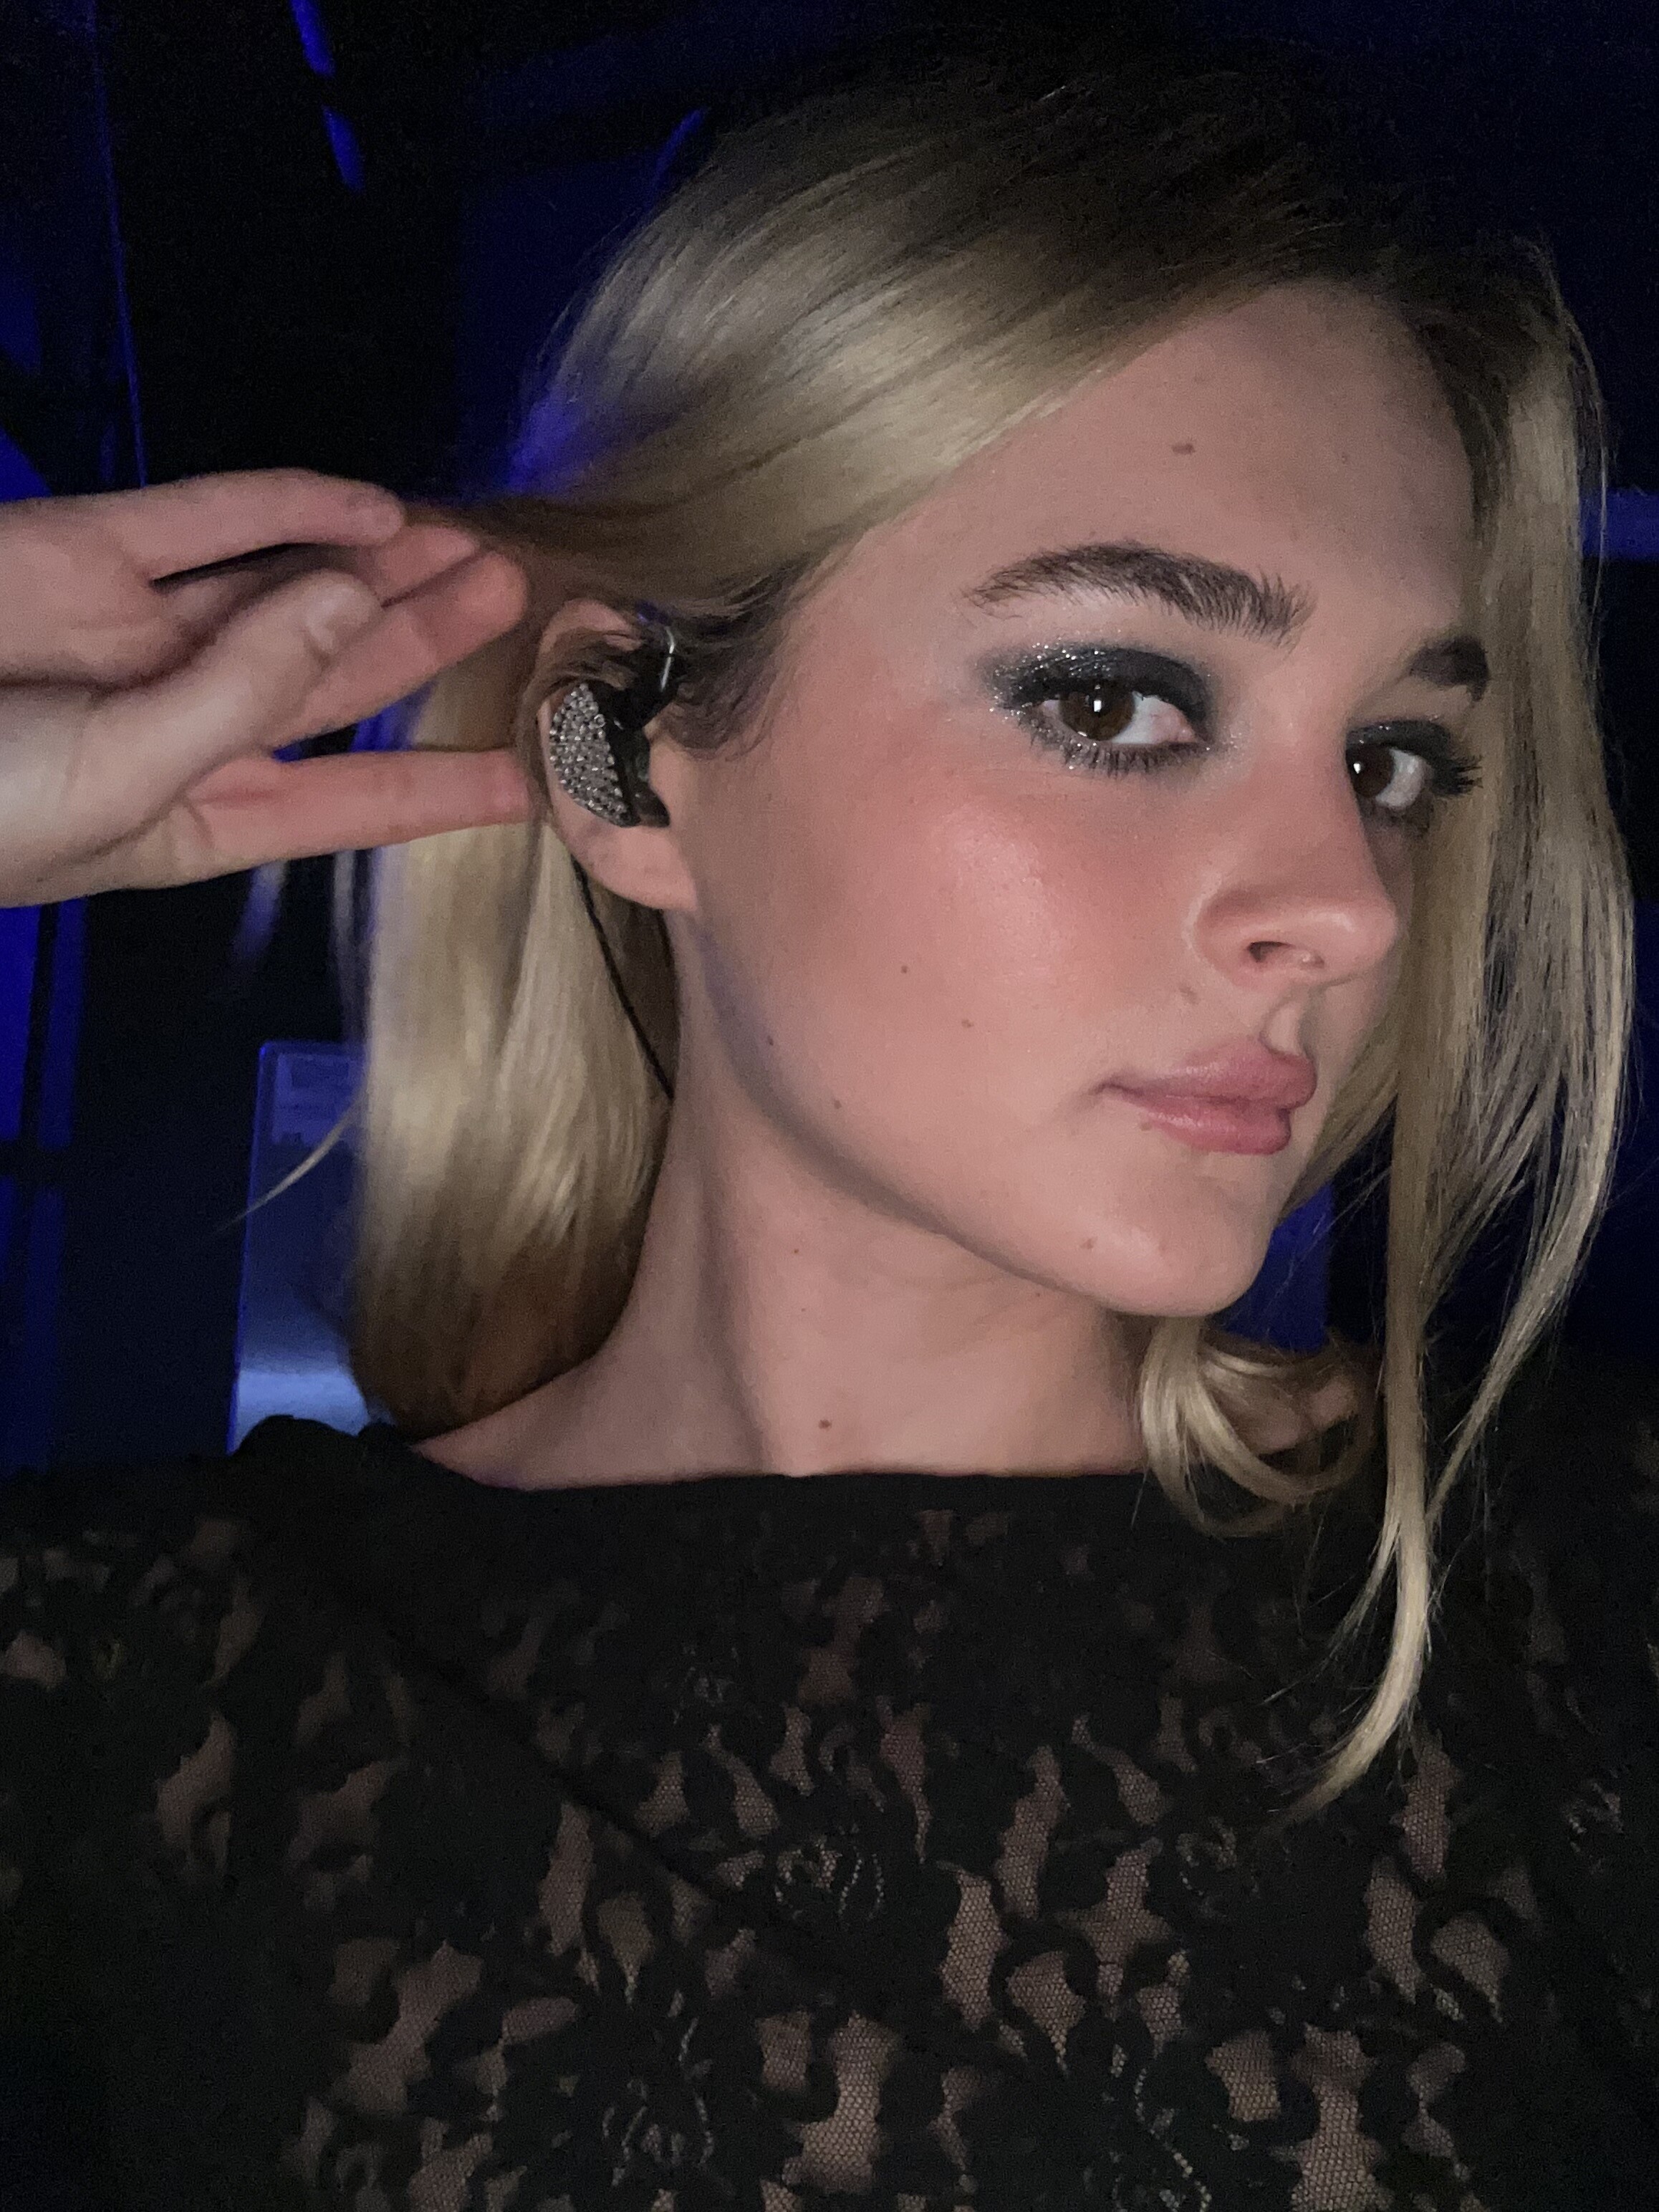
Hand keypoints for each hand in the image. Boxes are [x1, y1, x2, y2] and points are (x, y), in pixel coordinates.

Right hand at [0, 468, 536, 906]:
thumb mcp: (119, 780)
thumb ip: (240, 693)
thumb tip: (352, 602)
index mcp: (199, 815)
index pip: (356, 801)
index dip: (449, 788)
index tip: (540, 775)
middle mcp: (186, 721)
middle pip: (338, 679)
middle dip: (428, 639)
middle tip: (519, 596)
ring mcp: (138, 629)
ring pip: (285, 588)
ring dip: (380, 567)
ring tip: (472, 543)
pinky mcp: (88, 547)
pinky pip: (204, 519)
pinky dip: (286, 505)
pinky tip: (372, 507)